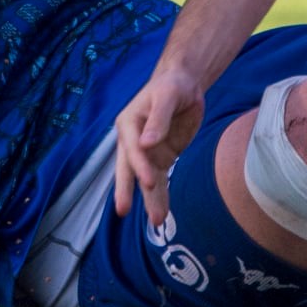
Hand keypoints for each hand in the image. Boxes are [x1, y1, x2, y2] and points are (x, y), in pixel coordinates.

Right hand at [113, 68, 205, 225]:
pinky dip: (161, 196)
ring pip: (144, 180)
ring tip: (156, 221)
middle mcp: (132, 141)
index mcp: (128, 123)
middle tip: (122, 211)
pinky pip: (160, 181)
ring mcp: (146, 153)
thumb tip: (146, 143)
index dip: (139, 165)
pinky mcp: (161, 158)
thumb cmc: (171, 86)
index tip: (149, 181)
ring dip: (149, 199)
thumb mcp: (167, 95)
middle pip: (127, 168)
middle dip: (126, 190)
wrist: (183, 85)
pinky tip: (162, 214)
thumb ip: (158, 118)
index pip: (132, 148)